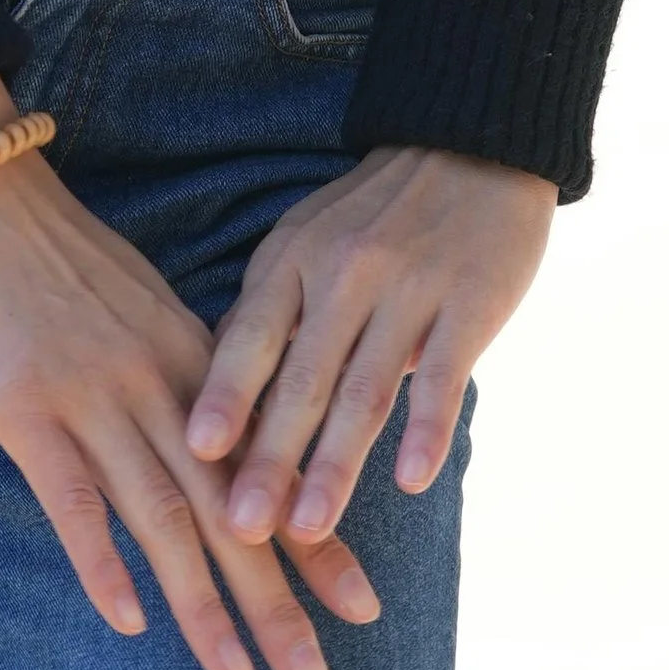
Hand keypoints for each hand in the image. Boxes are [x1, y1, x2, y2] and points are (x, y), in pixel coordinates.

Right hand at [0, 78, 378, 669]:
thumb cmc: (50, 248)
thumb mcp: (136, 303)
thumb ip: (175, 369)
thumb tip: (206, 436)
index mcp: (190, 357)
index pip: (266, 464)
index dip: (314, 538)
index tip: (364, 601)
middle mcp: (158, 383)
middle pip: (229, 507)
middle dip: (279, 599)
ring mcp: (94, 397)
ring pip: (164, 518)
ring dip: (205, 606)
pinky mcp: (29, 409)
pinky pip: (74, 499)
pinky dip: (103, 563)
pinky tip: (129, 621)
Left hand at [185, 146, 554, 546]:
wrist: (475, 143)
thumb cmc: (379, 208)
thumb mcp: (308, 236)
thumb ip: (272, 306)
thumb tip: (216, 379)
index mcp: (296, 257)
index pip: (251, 337)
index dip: (224, 396)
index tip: (193, 454)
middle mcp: (345, 271)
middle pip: (302, 378)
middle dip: (270, 458)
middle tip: (242, 526)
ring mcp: (409, 287)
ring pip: (366, 389)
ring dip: (336, 464)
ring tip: (310, 526)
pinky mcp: (470, 303)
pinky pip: (445, 374)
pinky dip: (427, 429)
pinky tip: (411, 481)